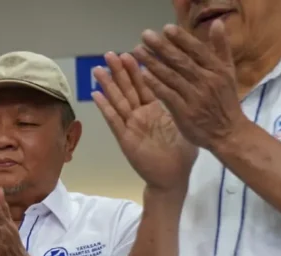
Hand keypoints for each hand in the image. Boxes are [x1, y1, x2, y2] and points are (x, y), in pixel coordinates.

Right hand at [92, 51, 196, 192]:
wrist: (173, 178)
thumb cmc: (181, 155)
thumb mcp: (184, 123)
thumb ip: (179, 104)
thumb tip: (184, 83)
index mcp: (156, 110)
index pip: (145, 85)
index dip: (138, 69)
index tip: (131, 52)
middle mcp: (141, 116)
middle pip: (128, 89)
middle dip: (119, 71)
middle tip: (110, 54)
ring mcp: (131, 127)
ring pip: (118, 101)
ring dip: (108, 85)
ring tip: (98, 69)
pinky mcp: (125, 139)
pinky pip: (114, 120)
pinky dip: (105, 107)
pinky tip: (96, 95)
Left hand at [133, 20, 243, 150]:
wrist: (227, 133)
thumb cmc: (225, 100)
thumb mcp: (229, 72)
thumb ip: (221, 48)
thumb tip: (217, 23)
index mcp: (217, 69)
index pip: (197, 50)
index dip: (181, 38)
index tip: (165, 28)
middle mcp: (207, 81)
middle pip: (181, 61)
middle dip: (161, 47)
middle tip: (144, 35)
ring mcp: (195, 97)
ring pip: (171, 76)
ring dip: (153, 63)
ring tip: (137, 52)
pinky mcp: (184, 112)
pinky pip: (167, 95)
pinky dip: (155, 84)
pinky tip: (143, 75)